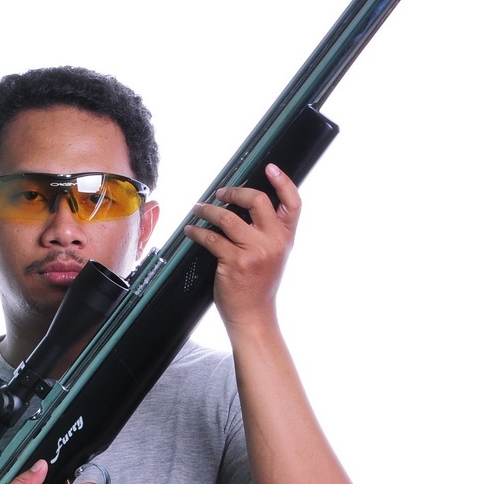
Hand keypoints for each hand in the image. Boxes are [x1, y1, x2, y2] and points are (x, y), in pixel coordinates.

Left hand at [185, 164, 301, 330]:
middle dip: (235, 191)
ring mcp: (255, 251)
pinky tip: (191, 231)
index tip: (270, 168)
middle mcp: (273, 242)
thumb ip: (267, 233)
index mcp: (286, 238)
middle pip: (257, 200)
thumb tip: (243, 206)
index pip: (293, 203)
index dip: (283, 181)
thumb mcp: (274, 256)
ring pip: (227, 217)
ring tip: (198, 209)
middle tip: (220, 193)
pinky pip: (211, 238)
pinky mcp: (235, 262)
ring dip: (208, 210)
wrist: (254, 315)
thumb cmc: (259, 286)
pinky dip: (197, 232)